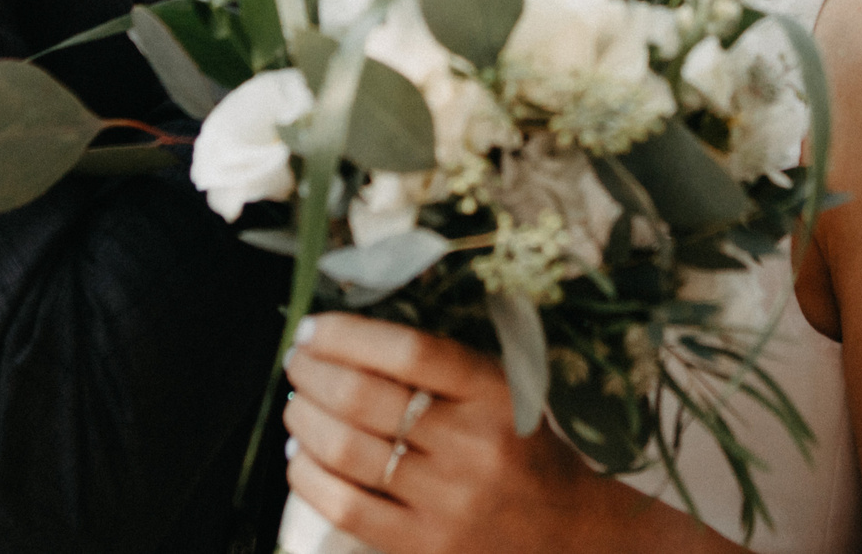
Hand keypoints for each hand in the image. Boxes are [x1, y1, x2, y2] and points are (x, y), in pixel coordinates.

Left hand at [284, 315, 701, 553]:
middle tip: (296, 364)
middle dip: (313, 373)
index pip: (409, 350)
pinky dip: (308, 475)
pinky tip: (300, 456)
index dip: (348, 335)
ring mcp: (447, 501)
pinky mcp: (424, 545)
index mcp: (494, 393)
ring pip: (346, 448)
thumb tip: (343, 340)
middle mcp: (472, 445)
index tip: (312, 329)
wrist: (564, 531)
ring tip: (298, 404)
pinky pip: (345, 505)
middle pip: (364, 398)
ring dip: (305, 418)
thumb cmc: (518, 448)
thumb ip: (439, 366)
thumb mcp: (503, 390)